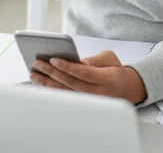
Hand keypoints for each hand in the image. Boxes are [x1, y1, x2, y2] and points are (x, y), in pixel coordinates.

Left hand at [30, 50, 146, 104]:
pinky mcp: (84, 104)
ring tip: (34, 73)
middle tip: (38, 63)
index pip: (83, 73)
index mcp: (106, 79)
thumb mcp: (109, 58)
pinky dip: (52, 90)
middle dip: (52, 73)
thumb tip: (76, 61)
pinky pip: (66, 97)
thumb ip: (93, 59)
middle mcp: (98, 93)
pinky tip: (41, 83)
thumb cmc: (116, 70)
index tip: (53, 59)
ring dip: (47, 83)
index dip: (67, 66)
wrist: (127, 89)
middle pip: (71, 83)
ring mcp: (90, 101)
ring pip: (65, 93)